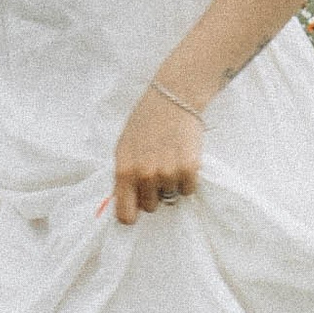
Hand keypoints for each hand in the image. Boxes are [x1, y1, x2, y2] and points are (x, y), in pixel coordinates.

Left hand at [112, 79, 204, 224]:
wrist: (173, 98)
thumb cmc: (145, 121)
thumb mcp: (124, 147)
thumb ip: (124, 175)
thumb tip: (125, 201)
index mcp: (124, 171)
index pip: (125, 214)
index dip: (131, 214)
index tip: (136, 209)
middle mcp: (145, 175)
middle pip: (150, 207)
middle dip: (153, 193)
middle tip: (157, 171)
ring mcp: (168, 173)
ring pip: (170, 198)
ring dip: (171, 185)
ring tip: (170, 161)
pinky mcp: (189, 169)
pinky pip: (188, 190)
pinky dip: (187, 180)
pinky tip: (183, 160)